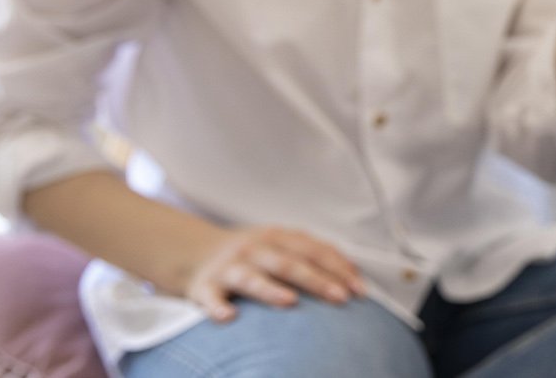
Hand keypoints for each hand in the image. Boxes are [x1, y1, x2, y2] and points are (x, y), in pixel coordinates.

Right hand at [181, 225, 366, 321]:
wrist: (195, 252)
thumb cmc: (254, 254)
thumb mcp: (282, 245)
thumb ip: (313, 255)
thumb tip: (355, 275)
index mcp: (279, 237)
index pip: (315, 250)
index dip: (338, 268)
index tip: (359, 289)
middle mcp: (255, 248)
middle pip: (289, 264)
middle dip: (317, 280)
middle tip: (340, 298)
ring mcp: (229, 267)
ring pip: (251, 278)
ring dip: (270, 289)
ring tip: (290, 302)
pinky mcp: (204, 286)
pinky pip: (210, 298)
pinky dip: (218, 308)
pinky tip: (229, 317)